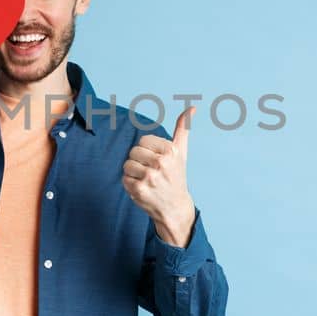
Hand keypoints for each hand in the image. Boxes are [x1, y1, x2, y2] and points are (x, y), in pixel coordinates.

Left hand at [123, 107, 197, 246]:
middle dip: (139, 161)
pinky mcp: (139, 190)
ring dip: (134, 173)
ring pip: (127, 165)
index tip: (157, 161)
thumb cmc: (176, 176)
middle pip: (133, 151)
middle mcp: (161, 163)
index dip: (147, 151)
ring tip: (147, 181)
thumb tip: (192, 107)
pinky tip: (143, 189)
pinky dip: (130, 185)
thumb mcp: (181, 152)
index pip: (143, 140)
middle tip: (152, 172)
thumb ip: (183, 128)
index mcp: (171, 151)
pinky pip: (124, 179)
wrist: (175, 207)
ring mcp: (150, 177)